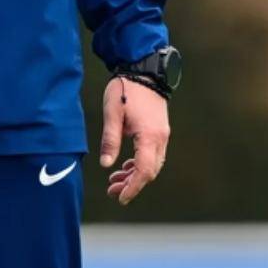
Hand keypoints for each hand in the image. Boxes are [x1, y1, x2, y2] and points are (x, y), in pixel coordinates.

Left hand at [99, 76, 169, 206]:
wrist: (144, 70)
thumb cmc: (125, 89)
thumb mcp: (112, 114)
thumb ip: (110, 140)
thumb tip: (106, 164)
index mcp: (149, 136)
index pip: (143, 171)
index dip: (132, 187)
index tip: (120, 197)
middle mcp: (160, 138)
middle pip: (149, 171)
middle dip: (132, 184)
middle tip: (111, 190)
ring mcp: (162, 134)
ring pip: (152, 164)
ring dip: (134, 175)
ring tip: (115, 179)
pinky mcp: (159, 130)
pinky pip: (152, 155)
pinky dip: (139, 164)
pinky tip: (125, 165)